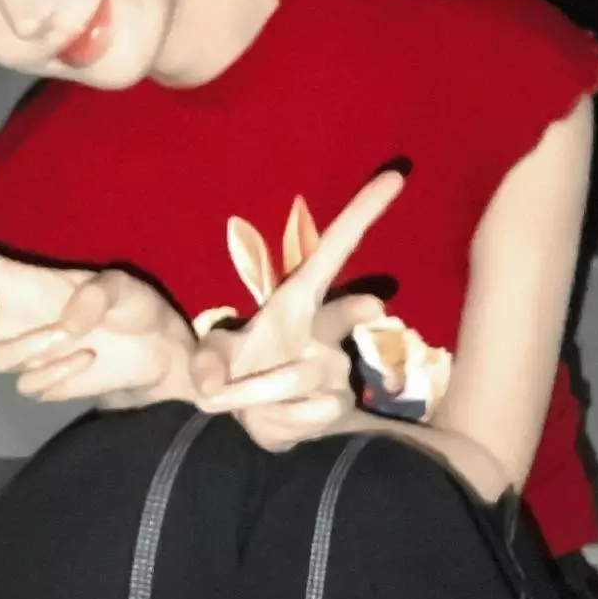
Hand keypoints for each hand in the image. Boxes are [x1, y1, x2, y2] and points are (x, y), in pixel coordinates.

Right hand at [0, 214, 196, 405]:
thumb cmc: (133, 307)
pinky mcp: (39, 383)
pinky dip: (62, 373)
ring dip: (43, 349)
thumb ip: (97, 295)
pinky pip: (34, 384)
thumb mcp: (123, 287)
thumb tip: (64, 324)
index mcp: (21, 282)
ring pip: (5, 360)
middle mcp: (12, 319)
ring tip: (82, 340)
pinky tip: (86, 361)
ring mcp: (24, 354)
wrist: (154, 351)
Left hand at [191, 172, 403, 450]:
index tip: (393, 175)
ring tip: (246, 399)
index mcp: (298, 299)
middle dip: (342, 314)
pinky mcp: (339, 407)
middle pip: (342, 315)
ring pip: (305, 379)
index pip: (335, 250)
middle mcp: (324, 329)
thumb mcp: (209, 362)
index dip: (362, 213)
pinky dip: (275, 423)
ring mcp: (336, 369)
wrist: (252, 420)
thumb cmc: (234, 370)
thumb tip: (210, 386)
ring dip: (261, 396)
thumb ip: (204, 367)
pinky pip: (306, 415)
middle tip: (371, 305)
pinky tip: (270, 420)